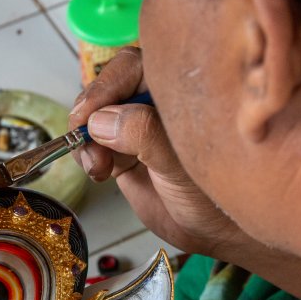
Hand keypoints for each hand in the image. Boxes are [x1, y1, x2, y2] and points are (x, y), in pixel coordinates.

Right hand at [69, 48, 300, 299]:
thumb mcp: (182, 165)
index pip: (132, 67)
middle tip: (88, 146)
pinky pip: (92, 140)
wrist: (212, 232)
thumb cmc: (214, 196)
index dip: (105, 87)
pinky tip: (98, 171)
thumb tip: (102, 120)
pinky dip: (86, 153)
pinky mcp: (122, 148)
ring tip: (98, 168)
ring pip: (95, 115)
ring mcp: (136, 124)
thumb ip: (147, 135)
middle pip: (108, 88)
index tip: (87, 117)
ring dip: (86, 138)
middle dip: (91, 115)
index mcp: (179, 88)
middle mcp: (155, 99)